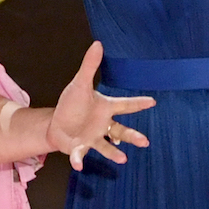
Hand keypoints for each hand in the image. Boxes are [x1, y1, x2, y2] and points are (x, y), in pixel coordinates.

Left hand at [47, 42, 154, 170]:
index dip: (138, 103)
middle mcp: (103, 125)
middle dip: (132, 136)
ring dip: (113, 154)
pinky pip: (80, 154)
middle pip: (120, 131)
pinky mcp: (80, 148)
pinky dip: (79, 159)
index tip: (153, 101)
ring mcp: (92, 138)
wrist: (56, 124)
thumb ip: (89, 66)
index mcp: (106, 108)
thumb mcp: (79, 84)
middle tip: (145, 141)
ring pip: (106, 146)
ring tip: (123, 159)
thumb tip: (98, 43)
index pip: (125, 105)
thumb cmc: (72, 104)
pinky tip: (78, 164)